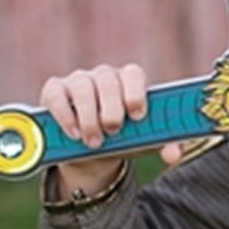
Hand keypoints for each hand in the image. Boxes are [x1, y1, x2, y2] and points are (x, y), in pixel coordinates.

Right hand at [39, 63, 182, 197]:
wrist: (94, 153)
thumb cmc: (124, 139)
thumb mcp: (145, 141)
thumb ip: (165, 144)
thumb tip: (174, 155)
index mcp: (129, 81)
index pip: (133, 74)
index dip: (135, 93)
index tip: (137, 116)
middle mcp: (104, 76)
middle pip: (108, 81)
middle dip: (112, 110)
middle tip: (113, 131)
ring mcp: (77, 81)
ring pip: (83, 89)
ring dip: (89, 118)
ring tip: (95, 142)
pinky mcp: (54, 91)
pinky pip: (57, 97)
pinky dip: (66, 117)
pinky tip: (75, 134)